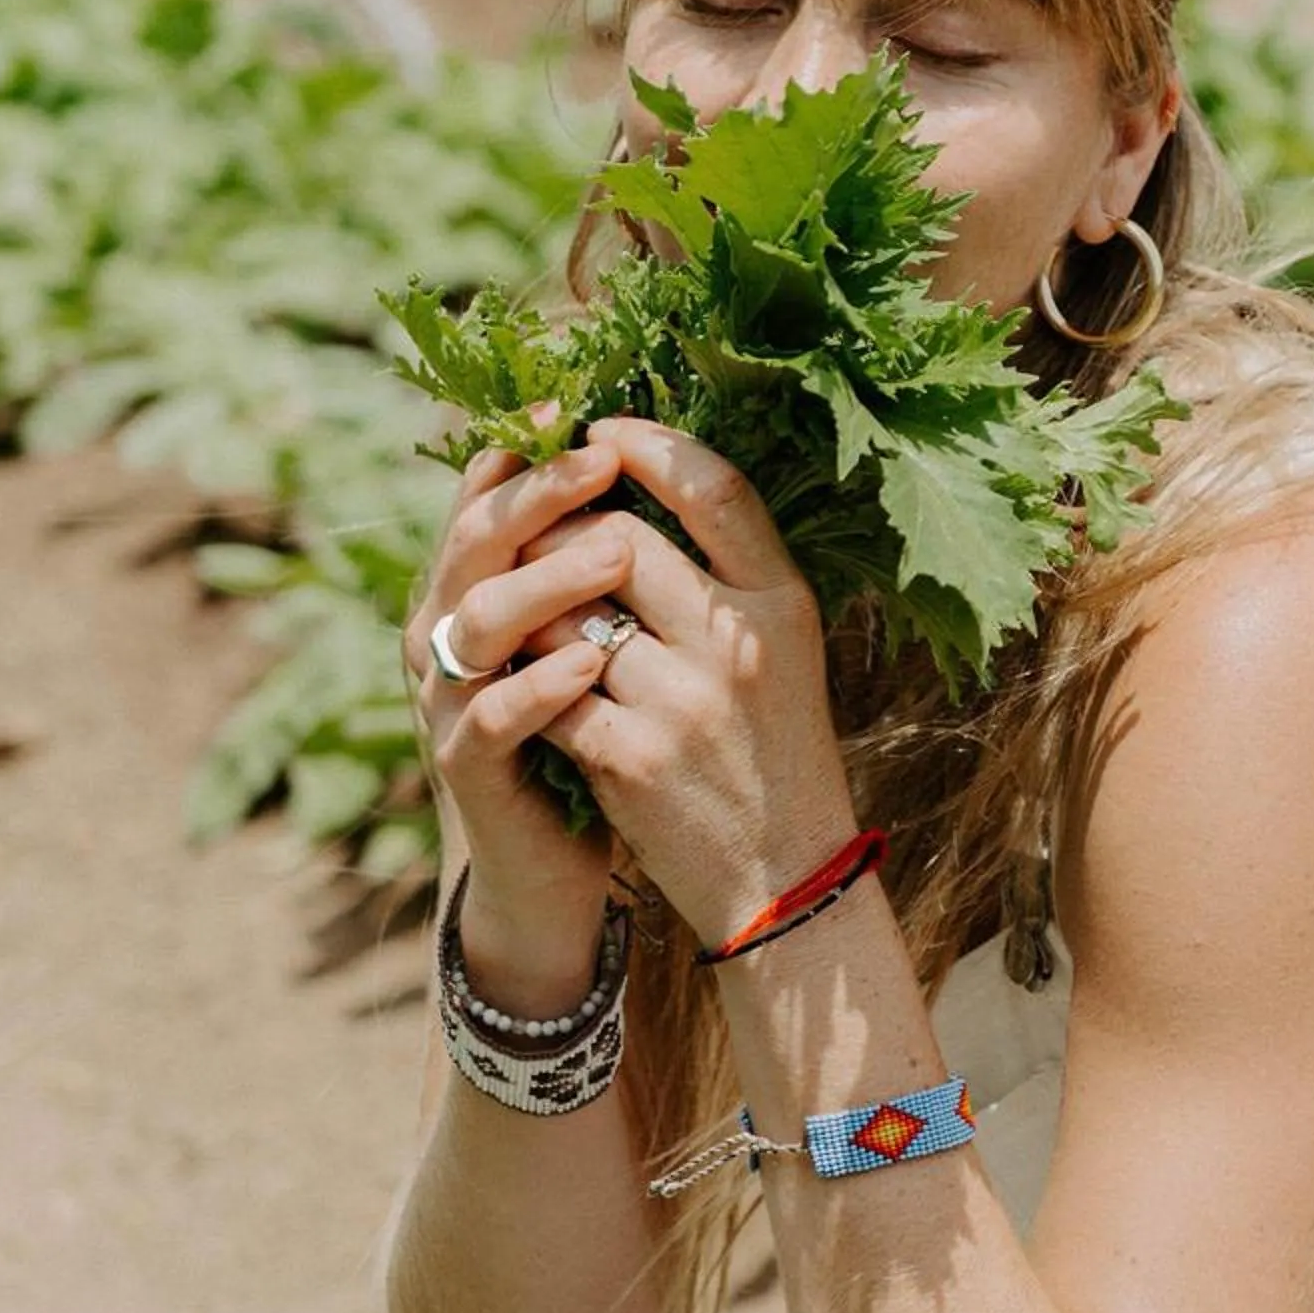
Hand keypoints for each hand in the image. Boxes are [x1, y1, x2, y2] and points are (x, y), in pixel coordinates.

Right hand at [403, 419, 633, 992]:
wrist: (546, 866)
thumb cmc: (581, 734)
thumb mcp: (582, 637)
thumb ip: (587, 565)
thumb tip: (639, 465)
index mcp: (469, 590)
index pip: (482, 499)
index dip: (524, 453)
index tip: (579, 412)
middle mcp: (442, 634)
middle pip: (476, 542)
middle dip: (538, 495)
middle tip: (602, 462)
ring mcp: (446, 701)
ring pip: (476, 620)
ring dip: (549, 580)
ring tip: (619, 551)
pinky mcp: (466, 767)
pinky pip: (490, 716)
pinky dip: (538, 686)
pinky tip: (588, 665)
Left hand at [524, 417, 863, 952]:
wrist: (784, 880)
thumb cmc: (777, 754)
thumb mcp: (786, 651)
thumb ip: (730, 575)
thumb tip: (638, 490)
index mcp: (784, 604)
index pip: (714, 488)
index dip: (649, 445)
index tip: (602, 432)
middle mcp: (738, 644)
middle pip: (621, 540)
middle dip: (564, 530)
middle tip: (540, 536)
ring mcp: (682, 701)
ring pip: (567, 612)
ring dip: (536, 608)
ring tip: (534, 617)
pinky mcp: (628, 758)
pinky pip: (545, 687)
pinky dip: (527, 681)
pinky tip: (528, 686)